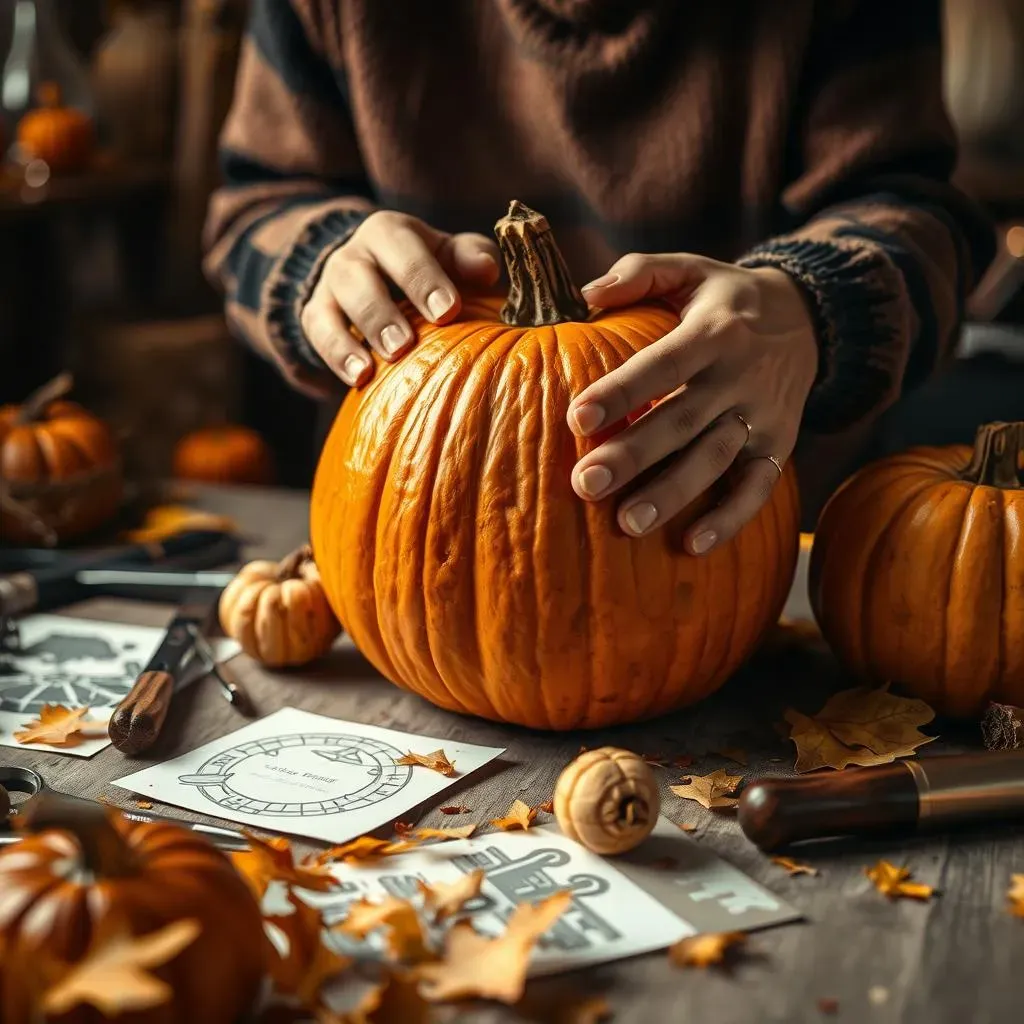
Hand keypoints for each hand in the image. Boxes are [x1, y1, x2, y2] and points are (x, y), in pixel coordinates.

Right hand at [300, 211, 500, 385]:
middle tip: (404, 345)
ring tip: (374, 367)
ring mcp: (331, 285)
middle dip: (381, 311)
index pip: (403, 247)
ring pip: (333, 304)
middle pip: (358, 275)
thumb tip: (487, 270)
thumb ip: (471, 256)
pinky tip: (358, 379)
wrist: (379, 275)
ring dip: (355, 337)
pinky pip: (318, 332)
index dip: (423, 278)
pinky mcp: (316, 314)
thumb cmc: (429, 268)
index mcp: (391, 232)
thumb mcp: (450, 256)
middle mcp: (355, 253)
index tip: (447, 311)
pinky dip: (336, 355)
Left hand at [567, 254, 818, 554]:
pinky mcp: (779, 447)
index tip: (578, 418)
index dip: (622, 390)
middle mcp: (740, 377)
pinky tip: (692, 546)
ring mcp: (763, 416)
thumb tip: (586, 294)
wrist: (810, 320)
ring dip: (672, 494)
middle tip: (586, 484)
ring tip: (627, 525)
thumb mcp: (691, 269)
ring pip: (715, 459)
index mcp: (714, 331)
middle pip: (682, 421)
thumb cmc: (726, 299)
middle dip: (634, 455)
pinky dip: (730, 519)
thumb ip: (640, 272)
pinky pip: (758, 488)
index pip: (663, 364)